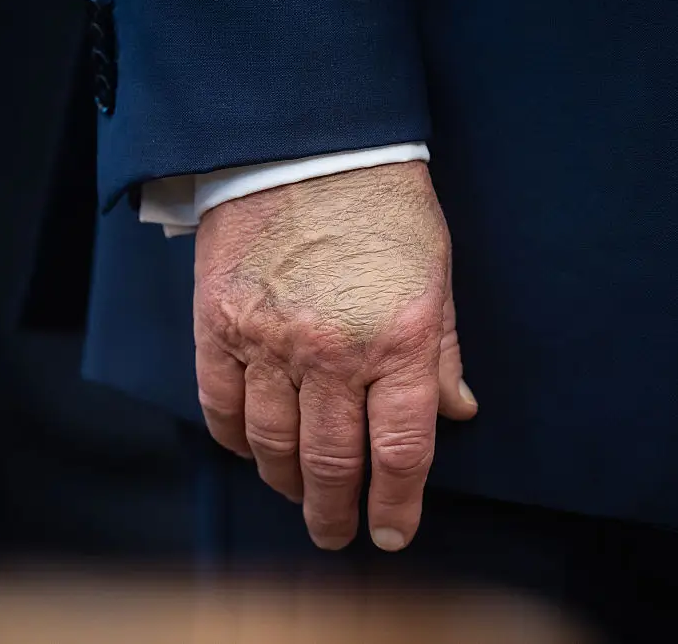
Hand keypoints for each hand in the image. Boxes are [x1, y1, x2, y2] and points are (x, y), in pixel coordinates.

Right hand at [193, 161, 477, 550]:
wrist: (310, 143)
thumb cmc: (384, 208)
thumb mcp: (435, 277)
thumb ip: (443, 352)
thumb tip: (457, 413)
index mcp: (397, 341)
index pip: (400, 449)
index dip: (397, 503)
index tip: (392, 533)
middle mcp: (332, 352)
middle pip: (331, 461)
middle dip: (336, 511)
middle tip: (337, 534)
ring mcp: (269, 340)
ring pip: (272, 444)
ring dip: (287, 484)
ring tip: (300, 496)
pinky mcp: (219, 323)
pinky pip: (220, 404)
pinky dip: (235, 440)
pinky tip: (250, 452)